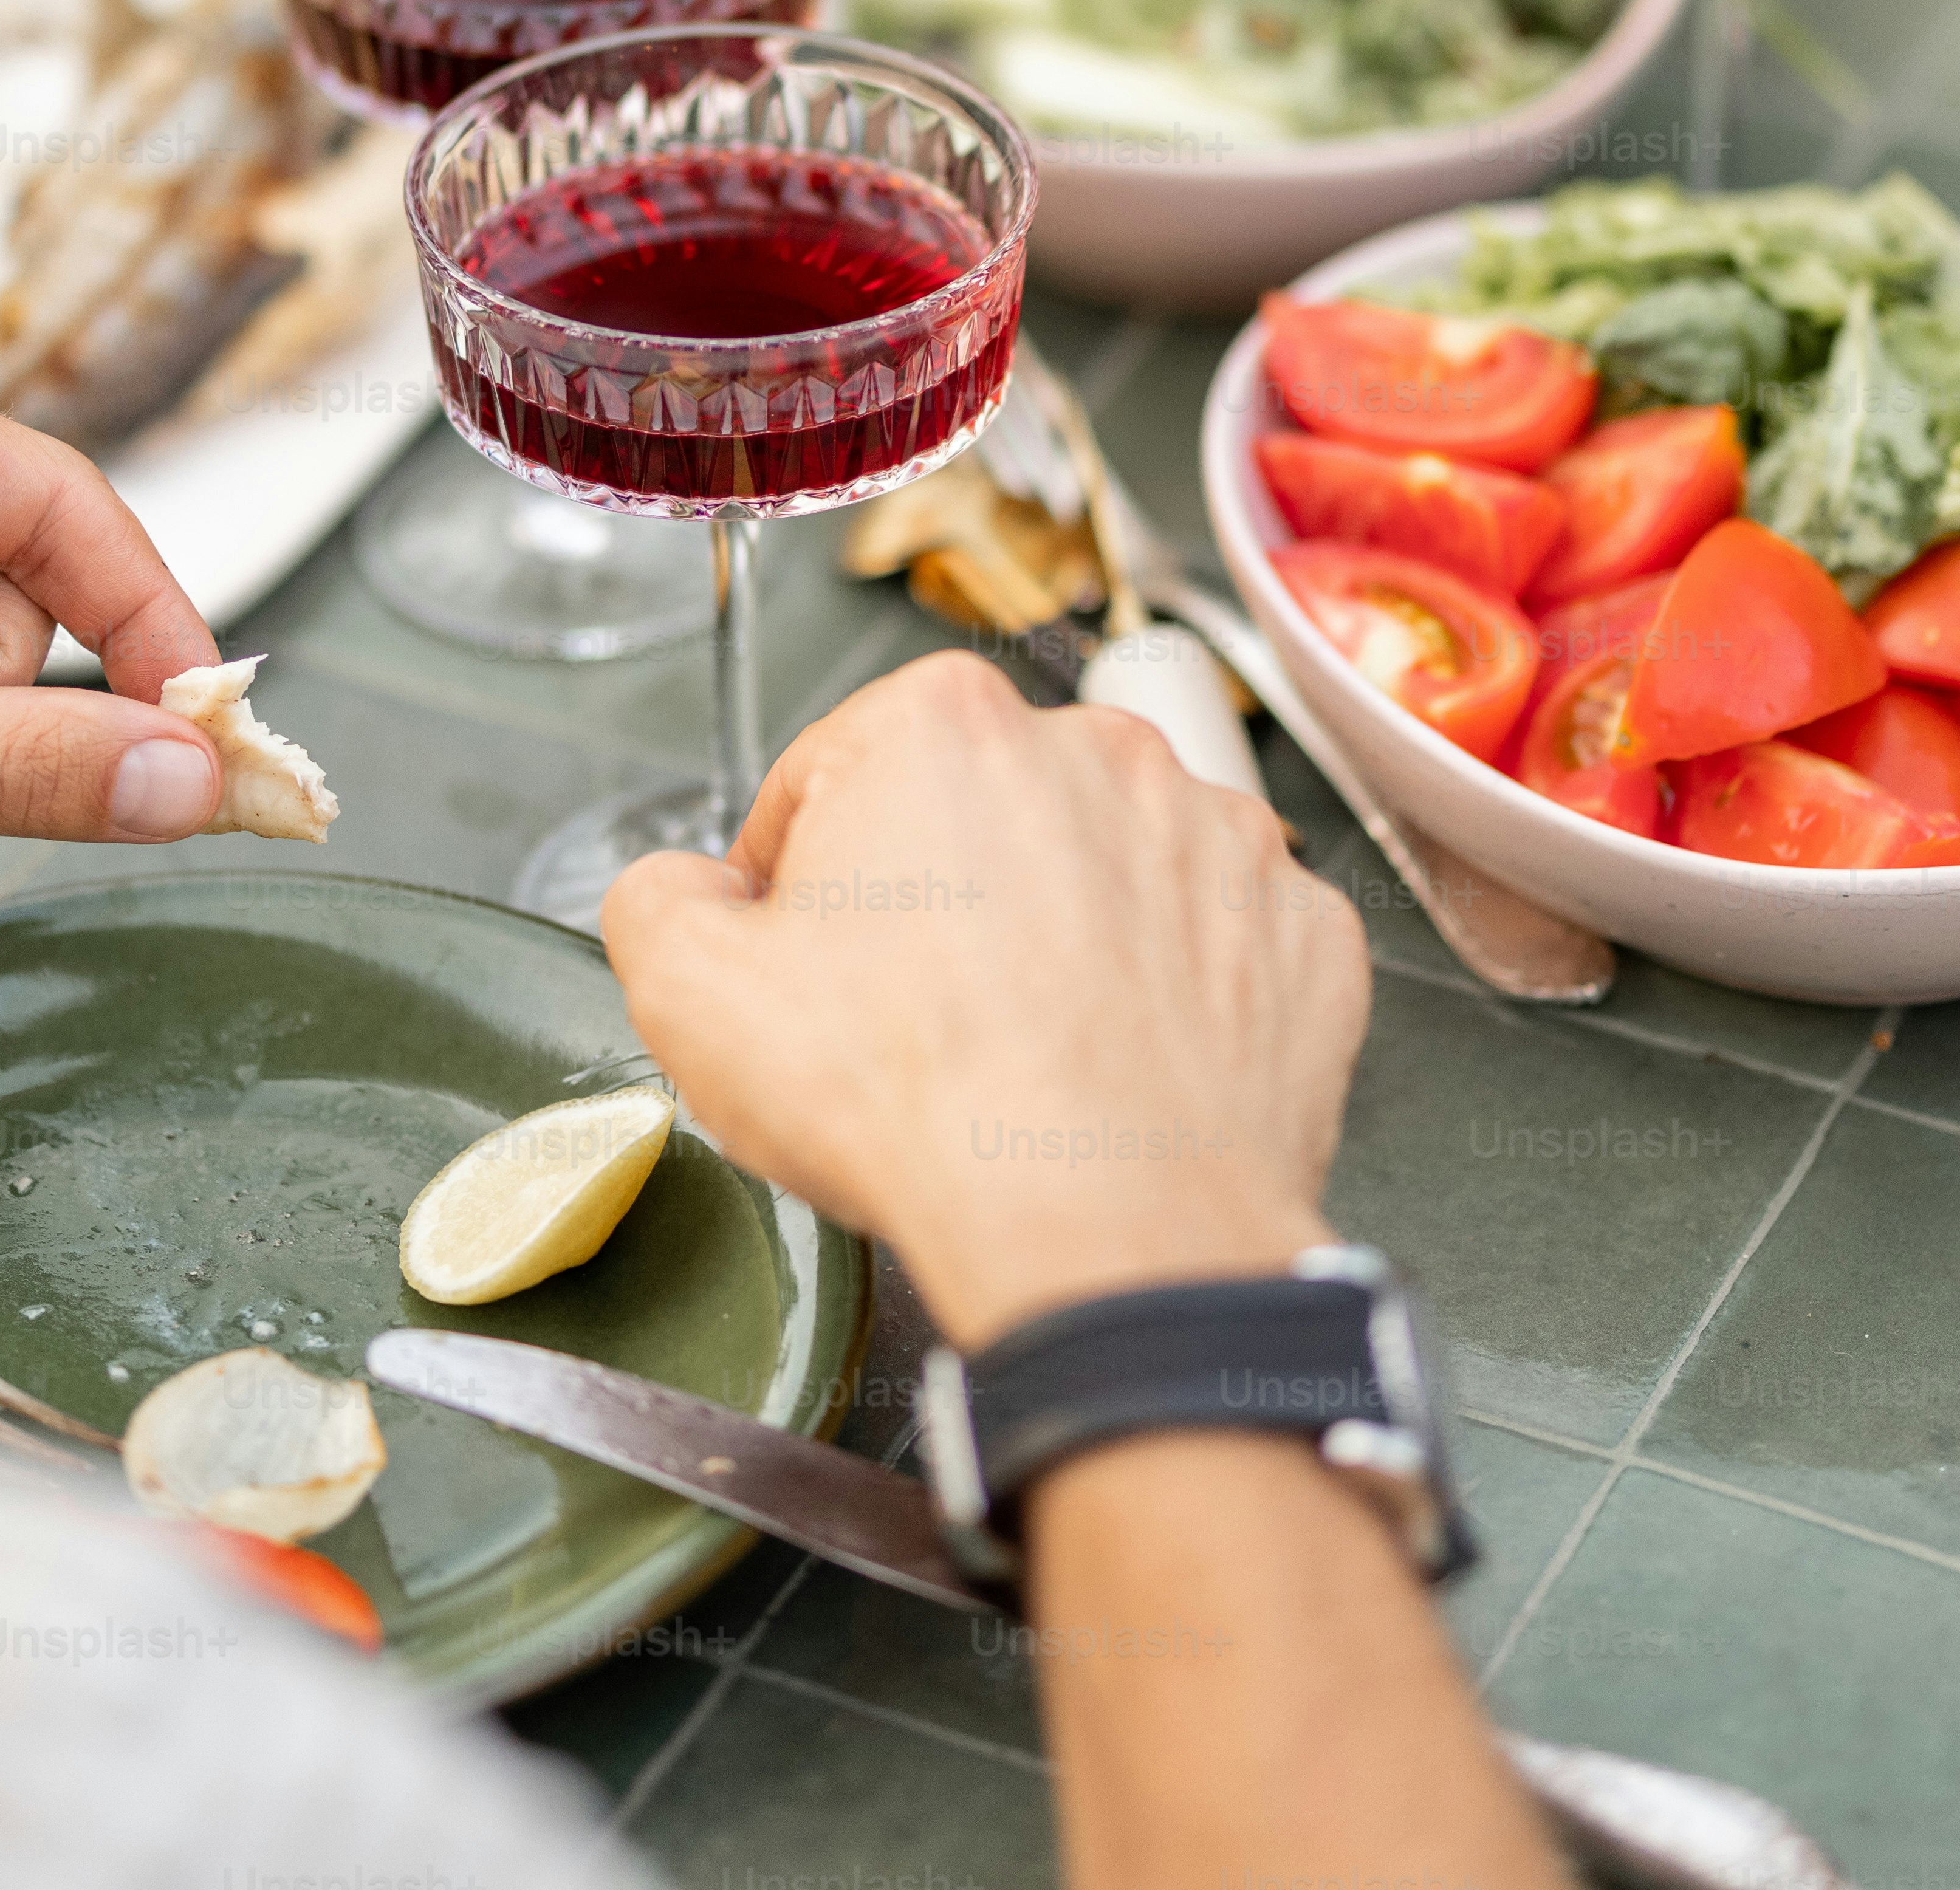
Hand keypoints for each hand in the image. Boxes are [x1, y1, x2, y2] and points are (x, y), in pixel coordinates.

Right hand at [600, 654, 1368, 1343]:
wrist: (1110, 1236)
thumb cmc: (918, 1106)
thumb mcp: (689, 995)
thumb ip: (656, 902)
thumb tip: (681, 891)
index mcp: (942, 723)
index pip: (831, 777)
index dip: (795, 882)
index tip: (803, 960)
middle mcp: (1097, 749)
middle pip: (978, 813)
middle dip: (937, 899)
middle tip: (910, 1023)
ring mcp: (1220, 838)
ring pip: (1105, 873)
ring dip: (1064, 940)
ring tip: (1024, 1058)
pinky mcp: (1303, 934)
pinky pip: (1215, 948)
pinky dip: (1174, 999)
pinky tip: (1121, 1075)